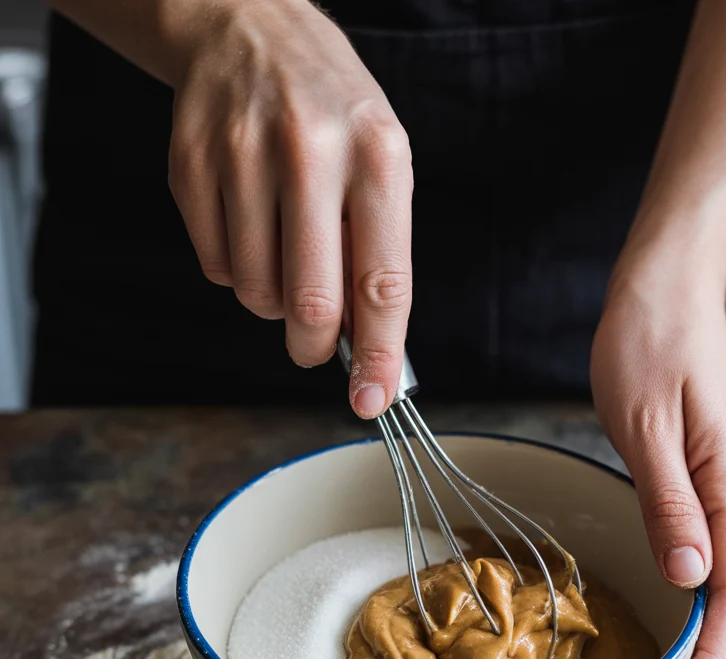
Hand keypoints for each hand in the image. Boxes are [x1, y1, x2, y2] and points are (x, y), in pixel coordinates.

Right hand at [166, 0, 411, 416]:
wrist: (245, 24)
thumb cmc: (330, 111)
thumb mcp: (379, 161)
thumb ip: (377, 251)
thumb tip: (366, 347)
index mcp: (376, 156)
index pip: (382, 284)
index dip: (378, 356)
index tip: (372, 402)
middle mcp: (310, 152)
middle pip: (310, 302)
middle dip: (314, 347)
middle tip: (315, 347)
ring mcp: (241, 156)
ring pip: (256, 293)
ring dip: (273, 300)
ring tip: (284, 253)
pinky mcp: (190, 165)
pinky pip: (215, 268)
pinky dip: (235, 270)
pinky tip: (248, 223)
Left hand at [590, 265, 725, 658]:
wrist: (668, 290)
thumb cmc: (648, 345)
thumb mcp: (644, 426)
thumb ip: (668, 506)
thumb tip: (691, 579)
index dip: (712, 658)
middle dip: (711, 655)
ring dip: (707, 627)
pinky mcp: (720, 474)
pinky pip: (720, 547)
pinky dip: (701, 589)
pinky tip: (676, 605)